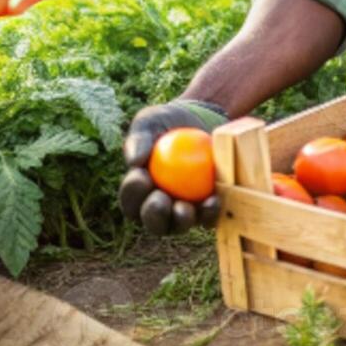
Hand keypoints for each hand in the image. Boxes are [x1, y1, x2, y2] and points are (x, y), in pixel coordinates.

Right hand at [119, 99, 227, 235]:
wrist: (199, 121)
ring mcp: (184, 210)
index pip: (131, 200)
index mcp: (139, 191)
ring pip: (179, 225)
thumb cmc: (167, 122)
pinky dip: (209, 212)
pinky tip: (213, 200)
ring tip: (185, 207)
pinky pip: (207, 217)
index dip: (132, 193)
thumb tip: (134, 161)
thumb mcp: (149, 122)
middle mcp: (159, 207)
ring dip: (181, 220)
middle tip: (160, 198)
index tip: (141, 177)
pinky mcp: (206, 207)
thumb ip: (139, 139)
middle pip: (153, 222)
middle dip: (154, 215)